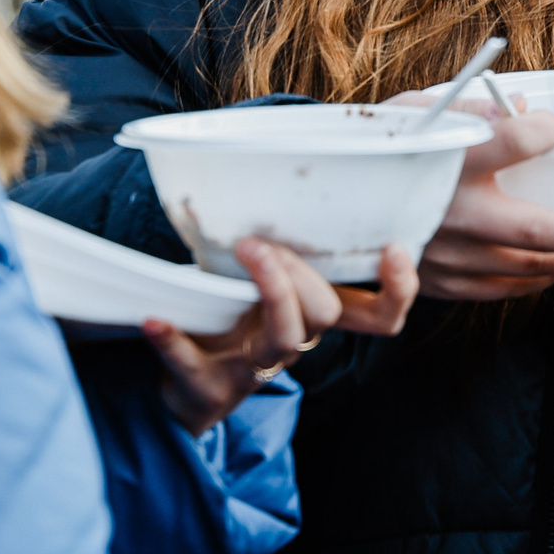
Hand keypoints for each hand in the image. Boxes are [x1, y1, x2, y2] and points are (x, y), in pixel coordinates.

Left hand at [145, 238, 418, 433]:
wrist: (183, 390)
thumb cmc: (228, 319)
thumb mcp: (256, 281)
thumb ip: (272, 242)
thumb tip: (268, 162)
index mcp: (309, 317)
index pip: (378, 316)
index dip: (398, 291)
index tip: (394, 247)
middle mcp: (292, 344)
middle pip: (325, 314)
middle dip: (301, 271)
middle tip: (262, 239)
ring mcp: (253, 369)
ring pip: (284, 338)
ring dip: (270, 289)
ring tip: (244, 248)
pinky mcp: (208, 389)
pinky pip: (194, 366)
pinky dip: (174, 341)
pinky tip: (156, 319)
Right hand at [387, 89, 553, 300]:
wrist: (321, 203)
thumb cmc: (379, 149)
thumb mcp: (414, 112)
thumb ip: (472, 108)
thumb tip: (533, 114)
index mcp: (438, 159)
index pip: (505, 140)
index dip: (539, 131)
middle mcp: (446, 212)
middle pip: (536, 232)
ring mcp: (443, 255)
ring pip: (526, 269)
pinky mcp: (436, 281)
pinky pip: (498, 289)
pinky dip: (536, 281)